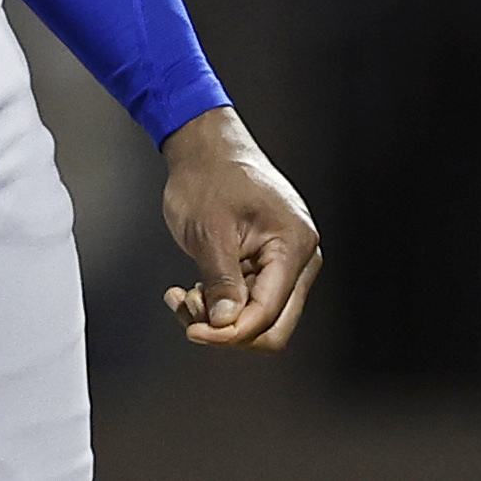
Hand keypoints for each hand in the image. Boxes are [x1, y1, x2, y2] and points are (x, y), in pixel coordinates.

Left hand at [158, 107, 320, 351]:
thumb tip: (226, 324)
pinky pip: (247, 302)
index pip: (269, 311)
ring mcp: (285, 264)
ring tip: (182, 296)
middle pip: (272, 324)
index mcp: (294, 244)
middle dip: (226, 329)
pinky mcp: (266, 266)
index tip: (195, 332)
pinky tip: (190, 292)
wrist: (205, 148)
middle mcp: (299, 258)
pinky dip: (217, 305)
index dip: (232, 332)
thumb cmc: (209, 175)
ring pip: (257, 318)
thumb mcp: (208, 230)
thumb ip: (221, 280)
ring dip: (217, 318)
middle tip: (188, 314)